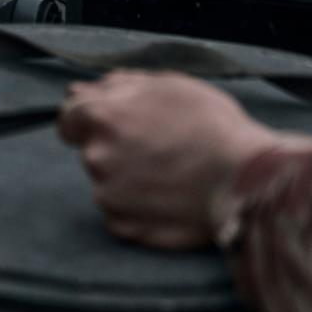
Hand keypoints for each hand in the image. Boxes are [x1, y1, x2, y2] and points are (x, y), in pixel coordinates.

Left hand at [58, 70, 285, 248]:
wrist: (243, 178)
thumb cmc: (211, 125)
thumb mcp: (169, 85)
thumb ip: (120, 85)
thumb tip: (86, 89)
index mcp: (103, 117)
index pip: (69, 118)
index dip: (88, 120)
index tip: (110, 125)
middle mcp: (97, 156)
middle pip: (93, 150)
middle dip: (116, 148)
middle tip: (157, 148)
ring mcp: (107, 195)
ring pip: (108, 182)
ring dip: (128, 178)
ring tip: (171, 172)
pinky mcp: (123, 226)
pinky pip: (122, 212)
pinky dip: (139, 206)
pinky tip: (169, 196)